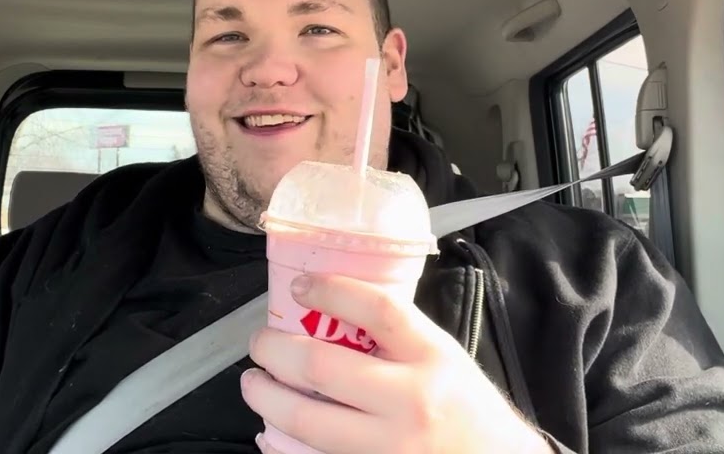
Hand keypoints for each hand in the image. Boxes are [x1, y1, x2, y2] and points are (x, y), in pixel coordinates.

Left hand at [242, 273, 552, 453]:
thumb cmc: (468, 410)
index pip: (378, 310)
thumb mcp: (445, 358)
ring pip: (305, 420)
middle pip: (321, 367)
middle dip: (274, 351)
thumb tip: (332, 305)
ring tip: (255, 384)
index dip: (331, 290)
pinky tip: (271, 433)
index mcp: (432, 359)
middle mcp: (410, 403)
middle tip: (260, 344)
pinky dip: (280, 448)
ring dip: (265, 398)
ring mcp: (390, 448)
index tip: (299, 285)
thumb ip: (398, 335)